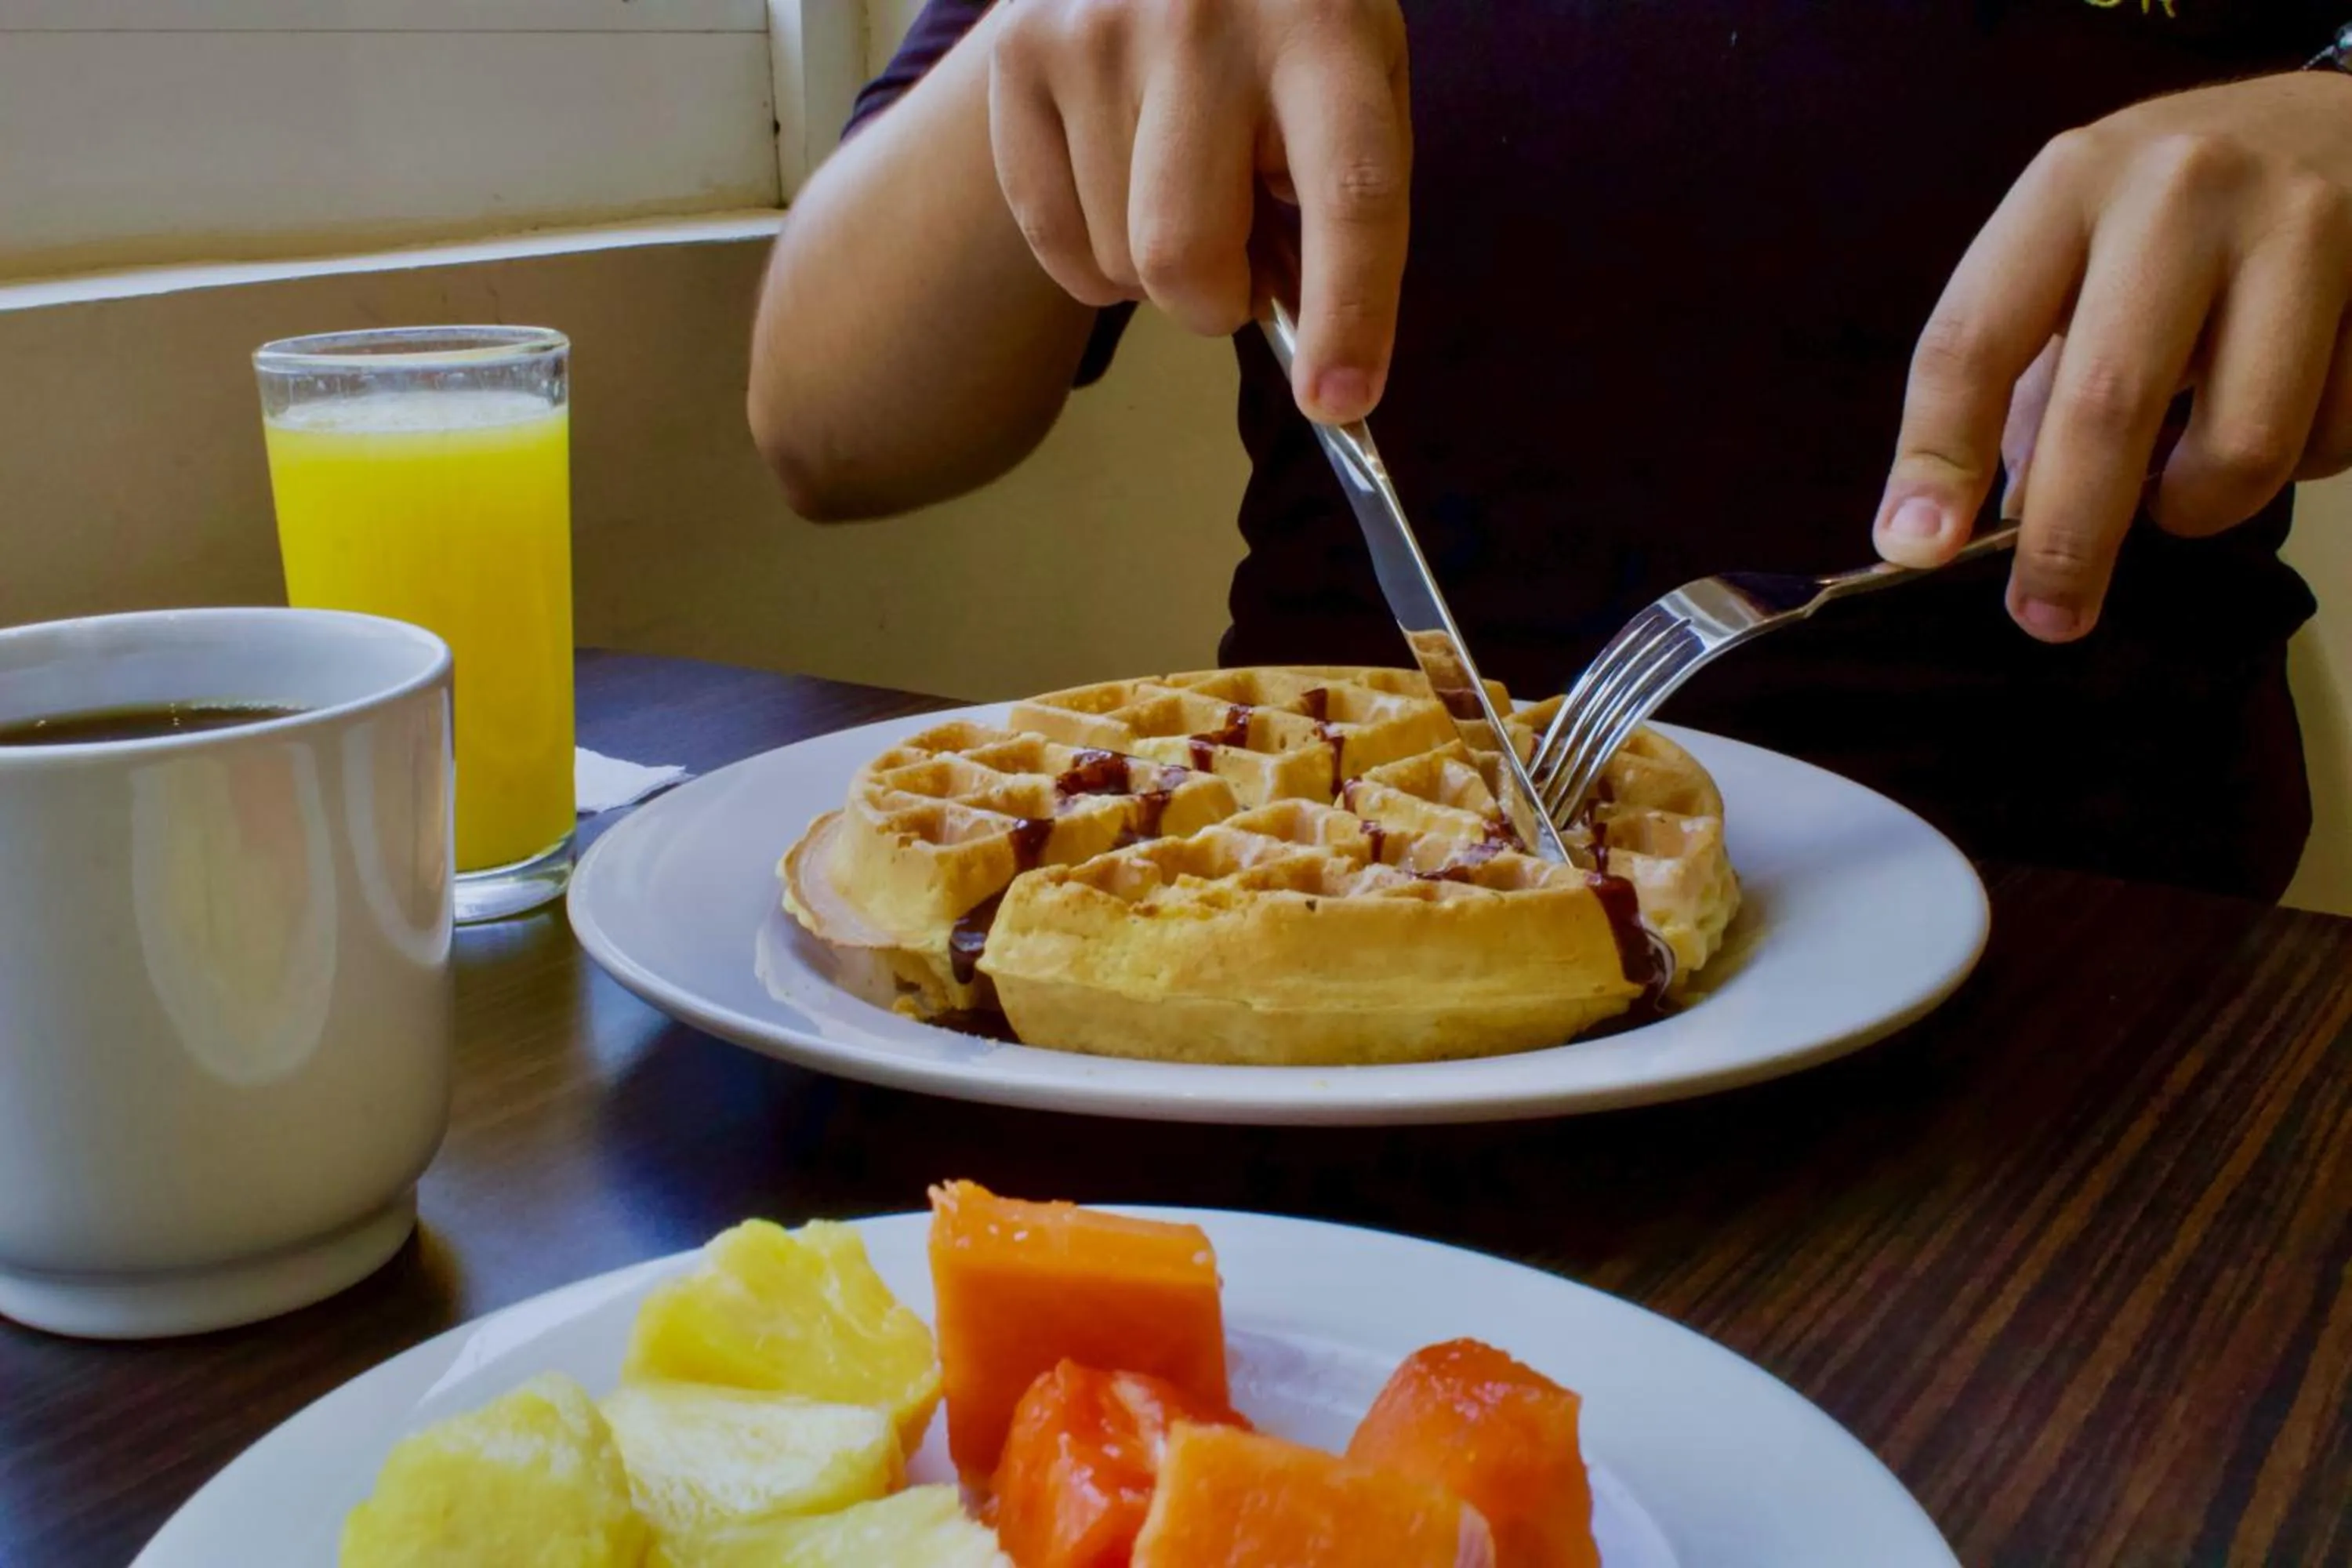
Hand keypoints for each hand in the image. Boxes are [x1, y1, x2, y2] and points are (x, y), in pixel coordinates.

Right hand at [987, 0, 1409, 421]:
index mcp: (1321, 26)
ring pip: (1117, 262)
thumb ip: (1345, 202)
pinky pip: (1053, 241)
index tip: (1337, 399)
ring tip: (1181, 182)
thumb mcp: (1356, 74)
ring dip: (1157, 268)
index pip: (1348, 192)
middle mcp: (1200, 20)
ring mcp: (1093, 32)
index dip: (1349, 311)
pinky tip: (1122, 185)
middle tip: (1240, 264)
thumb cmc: (1285, 20)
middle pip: (1184, 256)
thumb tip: (1314, 354)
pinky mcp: (1019, 55)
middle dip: (1217, 302)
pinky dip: (1094, 257)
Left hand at [1875, 72, 2351, 640]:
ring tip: (2183, 488)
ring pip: (2242, 445)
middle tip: (2047, 615)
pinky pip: (2335, 437)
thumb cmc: (2176, 215)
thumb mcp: (2076, 255)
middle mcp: (2181, 193)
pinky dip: (2299, 463)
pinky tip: (2287, 410)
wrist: (2344, 121)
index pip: (1976, 337)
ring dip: (2199, 506)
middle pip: (2107, 404)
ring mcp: (2302, 228)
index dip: (1937, 455)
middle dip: (2069, 538)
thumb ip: (2026, 381)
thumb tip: (1990, 524)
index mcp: (2070, 184)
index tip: (1917, 547)